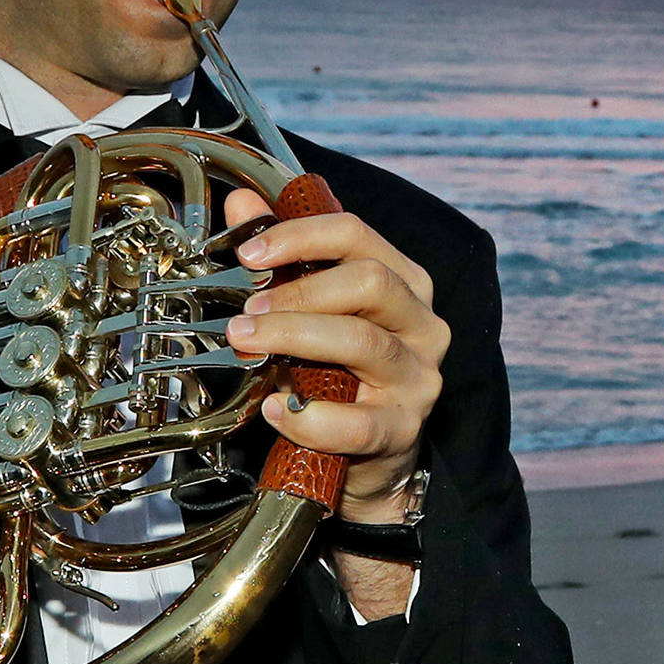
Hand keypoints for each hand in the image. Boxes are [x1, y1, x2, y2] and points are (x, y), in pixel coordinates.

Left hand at [222, 185, 443, 514]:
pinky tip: (274, 409)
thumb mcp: (312, 311)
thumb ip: (284, 258)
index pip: (357, 236)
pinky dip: (306, 416)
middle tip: (245, 312)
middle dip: (298, 292)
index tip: (249, 253)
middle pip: (369, 282)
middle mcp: (422, 325)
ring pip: (362, 342)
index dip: (300, 236)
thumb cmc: (338, 374)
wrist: (367, 459)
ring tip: (246, 344)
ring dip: (293, 338)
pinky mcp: (403, 430)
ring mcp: (418, 378)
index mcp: (403, 283)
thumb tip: (242, 204)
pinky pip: (355, 422)